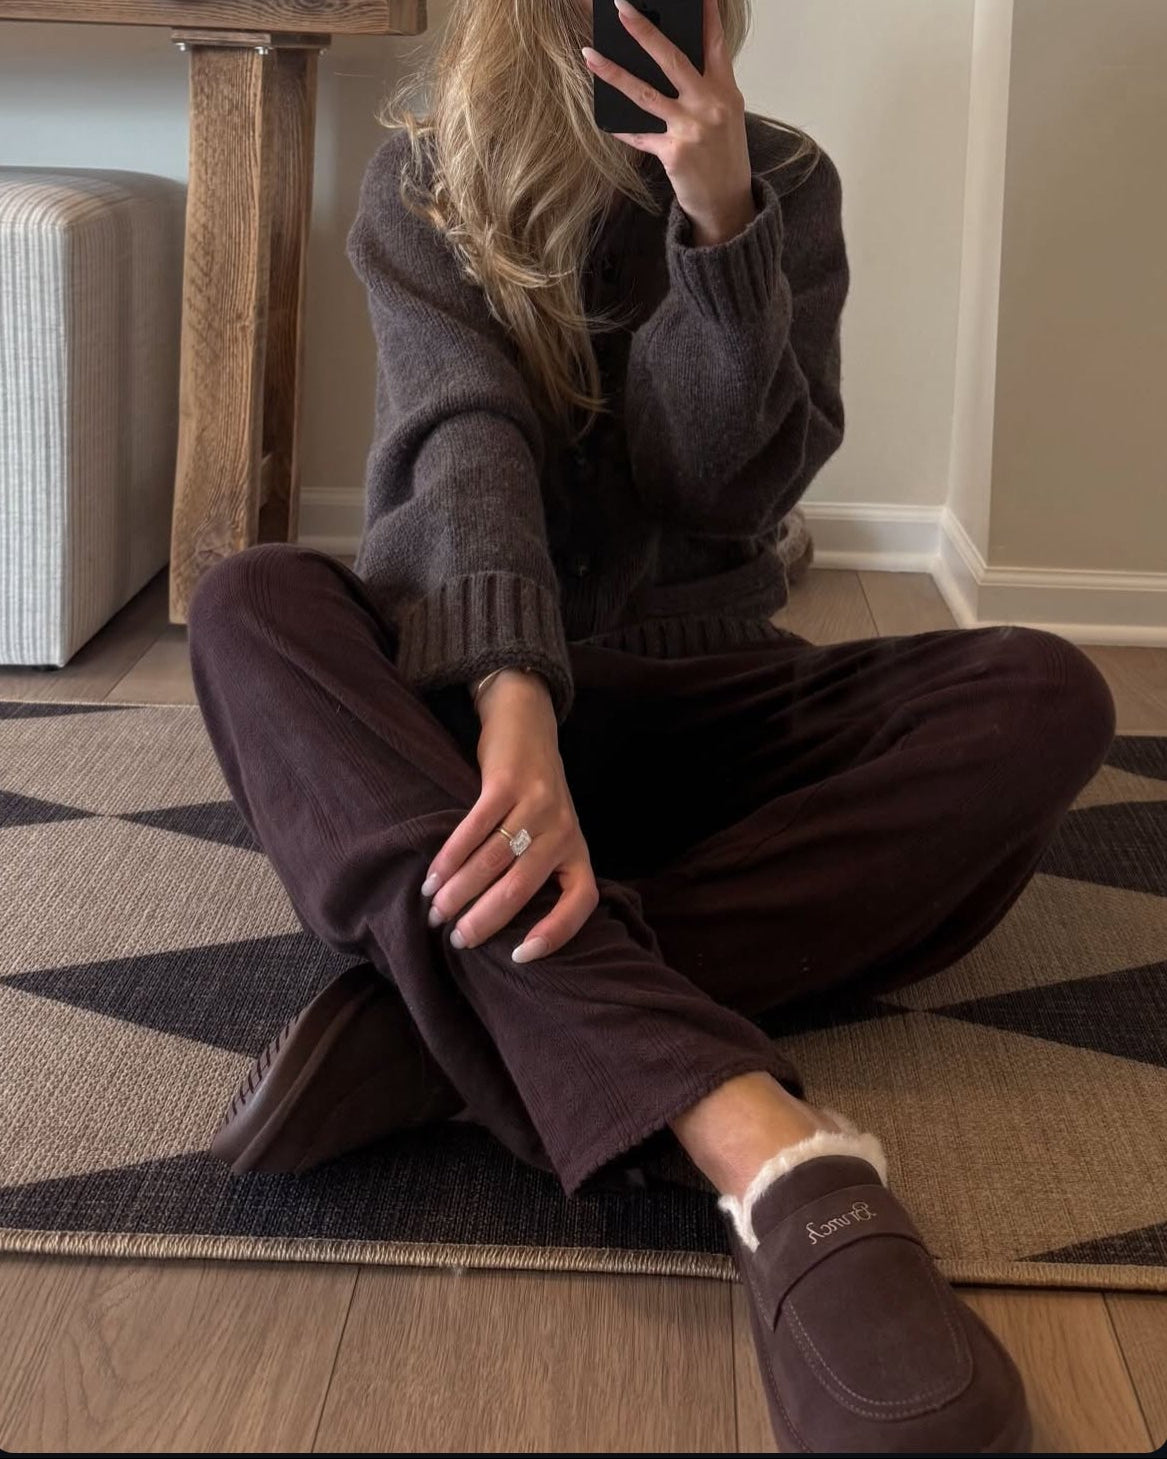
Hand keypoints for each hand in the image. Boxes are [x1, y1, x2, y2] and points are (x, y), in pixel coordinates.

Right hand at [422, 669, 599, 962]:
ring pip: (494, 860)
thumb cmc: (535, 795)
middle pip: (522, 887)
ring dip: (460, 890)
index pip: (580, 903)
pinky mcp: (508, 782)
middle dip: (485, 918)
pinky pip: (476, 828)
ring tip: (435, 911)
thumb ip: (536, 870)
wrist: (528, 724)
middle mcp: (563, 830)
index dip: (555, 934)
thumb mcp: (551, 833)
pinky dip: (451, 856)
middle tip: (455, 939)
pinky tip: (434, 875)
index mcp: (578, 850)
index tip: (519, 956)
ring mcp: (537, 804)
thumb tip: (495, 924)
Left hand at [583, 0, 756, 245]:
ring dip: (614, 73)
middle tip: (621, 9)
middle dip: (644, 31)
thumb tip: (673, 66)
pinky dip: (622, 128)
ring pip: (645, 93)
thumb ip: (706, 89)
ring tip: (590, 55)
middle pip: (672, 59)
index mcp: (726, 91)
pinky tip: (605, 119)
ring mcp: (691, 129)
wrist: (728, 205)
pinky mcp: (673, 153)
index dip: (705, 15)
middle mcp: (710, 105)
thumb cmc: (724, 158)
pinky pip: (639, 135)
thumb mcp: (726, 117)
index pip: (714, 44)